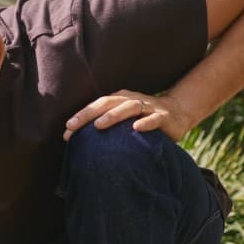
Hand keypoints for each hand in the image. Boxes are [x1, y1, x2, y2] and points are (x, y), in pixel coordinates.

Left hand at [63, 90, 191, 142]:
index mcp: (120, 100)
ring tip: (98, 125)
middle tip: (73, 126)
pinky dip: (146, 122)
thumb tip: (79, 143)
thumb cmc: (142, 120)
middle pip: (108, 103)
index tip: (66, 131)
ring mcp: (149, 107)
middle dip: (89, 114)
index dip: (81, 116)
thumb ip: (105, 128)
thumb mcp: (122, 122)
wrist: (177, 113)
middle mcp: (132, 100)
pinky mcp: (164, 116)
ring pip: (130, 107)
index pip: (97, 105)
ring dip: (113, 115)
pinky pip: (155, 118)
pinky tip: (136, 128)